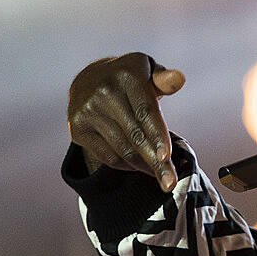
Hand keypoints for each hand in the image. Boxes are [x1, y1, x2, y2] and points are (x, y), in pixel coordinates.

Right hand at [67, 52, 184, 190]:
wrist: (89, 80)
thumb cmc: (131, 80)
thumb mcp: (148, 72)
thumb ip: (164, 80)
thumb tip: (179, 79)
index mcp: (127, 75)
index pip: (145, 112)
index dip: (157, 136)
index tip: (167, 157)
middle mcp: (104, 91)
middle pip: (135, 135)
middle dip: (156, 163)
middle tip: (170, 183)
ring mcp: (87, 110)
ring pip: (122, 149)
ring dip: (144, 167)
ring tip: (161, 176)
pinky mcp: (78, 128)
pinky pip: (108, 156)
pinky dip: (127, 166)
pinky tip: (140, 167)